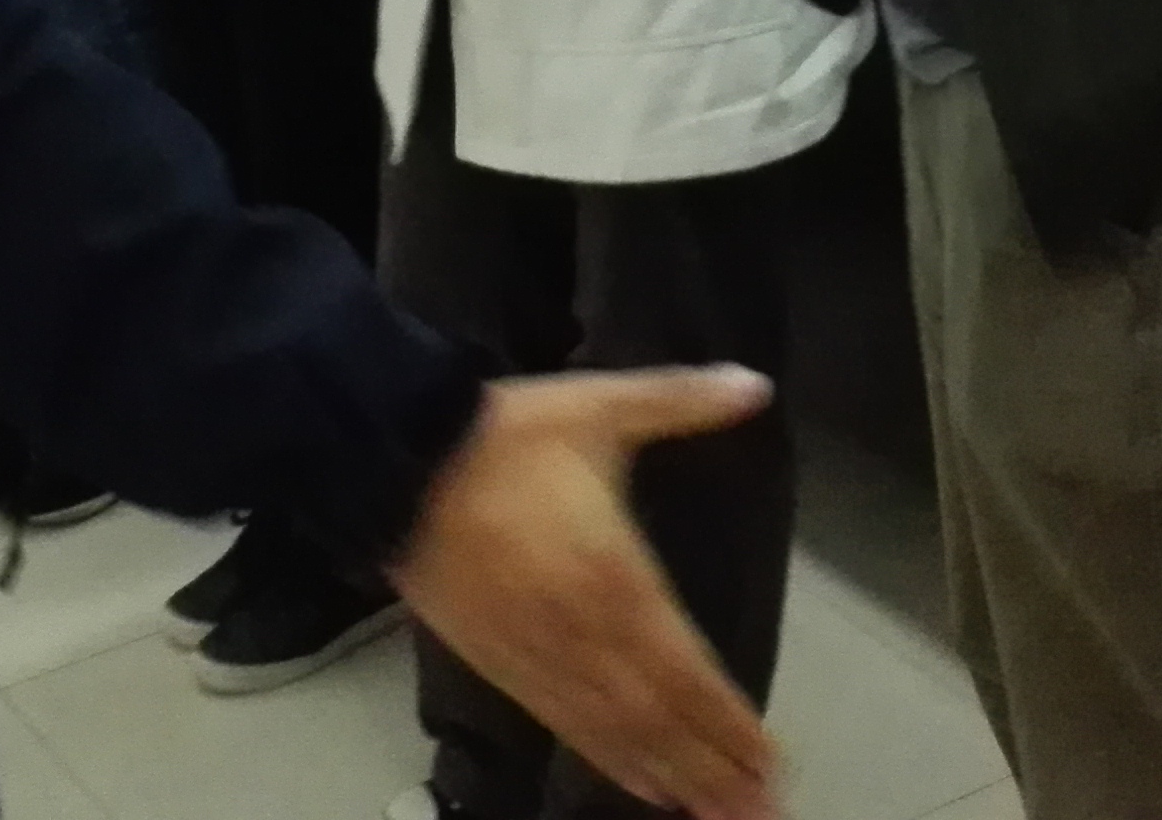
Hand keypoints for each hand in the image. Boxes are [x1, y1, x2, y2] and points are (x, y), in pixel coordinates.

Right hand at [392, 370, 784, 819]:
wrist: (392, 465)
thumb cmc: (500, 438)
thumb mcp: (597, 405)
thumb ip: (680, 399)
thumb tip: (755, 385)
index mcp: (613, 576)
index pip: (685, 669)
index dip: (728, 721)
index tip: (769, 760)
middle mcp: (582, 633)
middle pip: (658, 720)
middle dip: (712, 768)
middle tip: (760, 811)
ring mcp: (539, 657)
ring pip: (616, 735)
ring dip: (670, 778)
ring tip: (717, 815)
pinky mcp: (502, 665)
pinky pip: (567, 727)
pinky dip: (611, 762)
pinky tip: (643, 785)